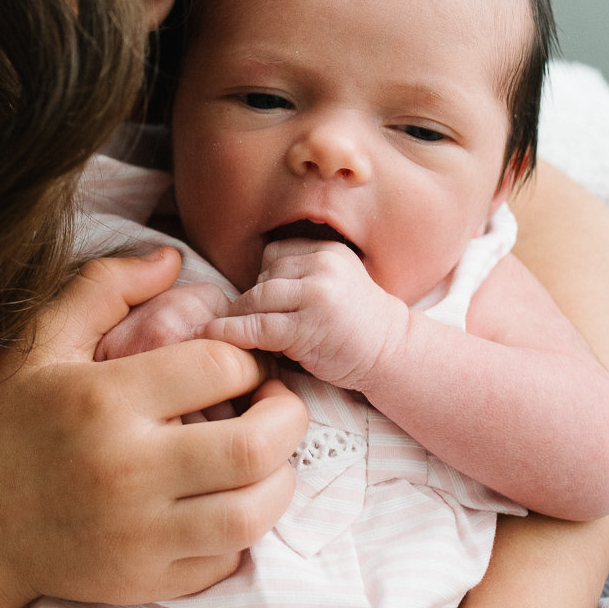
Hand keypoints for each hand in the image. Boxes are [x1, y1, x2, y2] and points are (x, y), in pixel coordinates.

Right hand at [0, 248, 307, 607]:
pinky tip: (222, 502)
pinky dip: (241, 530)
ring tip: (261, 457)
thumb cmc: (7, 428)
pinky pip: (227, 559)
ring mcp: (140, 535)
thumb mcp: (38, 343)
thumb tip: (172, 259)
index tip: (241, 365)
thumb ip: (104, 288)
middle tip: (274, 405)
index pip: (220, 368)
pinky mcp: (145, 581)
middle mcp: (128, 471)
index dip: (249, 358)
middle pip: (257, 447)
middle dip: (288, 417)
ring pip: (254, 512)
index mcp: (105, 400)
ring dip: (277, 479)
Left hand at [203, 239, 410, 390]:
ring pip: (257, 298)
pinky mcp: (308, 327)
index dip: (262, 279)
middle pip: (263, 275)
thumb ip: (301, 278)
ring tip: (225, 331)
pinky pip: (258, 326)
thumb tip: (245, 290)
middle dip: (248, 301)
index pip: (274, 254)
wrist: (393, 356)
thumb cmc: (358, 328)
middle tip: (237, 322)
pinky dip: (231, 333)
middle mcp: (323, 266)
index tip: (260, 303)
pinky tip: (215, 336)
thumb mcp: (336, 285)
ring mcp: (317, 295)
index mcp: (329, 251)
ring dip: (237, 316)